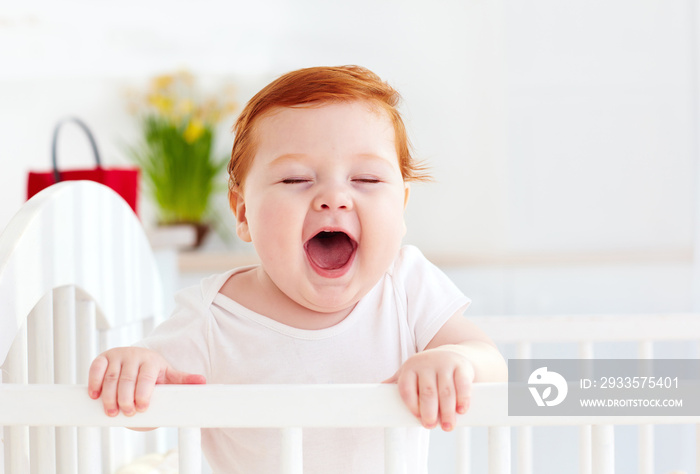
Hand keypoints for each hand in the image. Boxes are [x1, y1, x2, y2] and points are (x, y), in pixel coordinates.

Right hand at [88, 347, 205, 416]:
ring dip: (109, 397)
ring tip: (111, 412)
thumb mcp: (169, 375)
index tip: (142, 408)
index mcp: (152, 361)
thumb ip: (183, 380)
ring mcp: (117, 356)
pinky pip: (96, 369)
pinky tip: (95, 396)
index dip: (143, 394)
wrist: (138, 358)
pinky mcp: (103, 358)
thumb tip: (203, 382)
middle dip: (125, 399)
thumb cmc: (154, 372)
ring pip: (111, 378)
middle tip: (127, 413)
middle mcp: (134, 356)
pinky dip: (94, 382)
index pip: (146, 378)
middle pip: (127, 380)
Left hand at [383, 345, 473, 430]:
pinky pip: (462, 384)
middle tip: (431, 426)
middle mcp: (427, 364)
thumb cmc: (427, 370)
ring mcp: (445, 364)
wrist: (453, 354)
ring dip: (447, 411)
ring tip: (447, 425)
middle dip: (430, 412)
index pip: (406, 387)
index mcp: (410, 368)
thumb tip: (376, 392)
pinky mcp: (461, 367)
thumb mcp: (410, 373)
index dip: (411, 405)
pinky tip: (461, 410)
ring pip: (446, 391)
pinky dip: (463, 399)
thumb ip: (396, 383)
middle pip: (427, 392)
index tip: (417, 417)